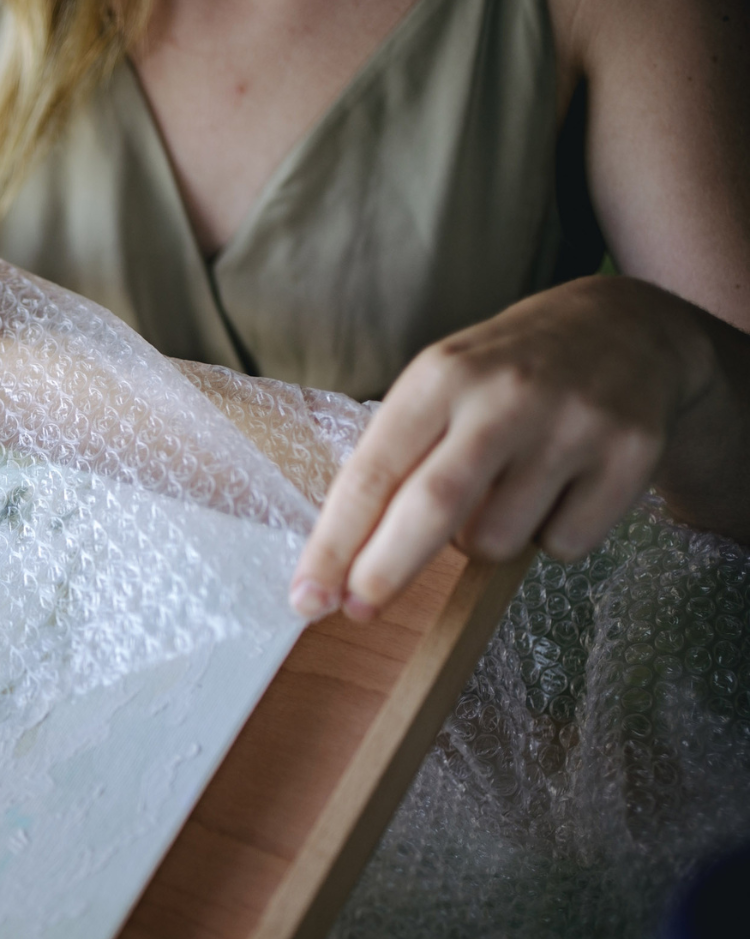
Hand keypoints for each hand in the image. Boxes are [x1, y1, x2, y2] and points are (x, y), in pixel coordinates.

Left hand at [289, 276, 713, 620]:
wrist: (628, 329)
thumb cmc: (506, 374)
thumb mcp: (440, 386)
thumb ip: (396, 461)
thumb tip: (340, 561)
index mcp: (441, 376)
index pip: (372, 473)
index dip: (335, 544)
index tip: (307, 597)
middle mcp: (506, 396)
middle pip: (432, 508)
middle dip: (385, 571)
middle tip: (358, 609)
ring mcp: (574, 425)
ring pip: (498, 539)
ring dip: (481, 544)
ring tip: (502, 494)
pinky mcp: (631, 456)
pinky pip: (564, 544)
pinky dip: (548, 539)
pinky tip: (559, 490)